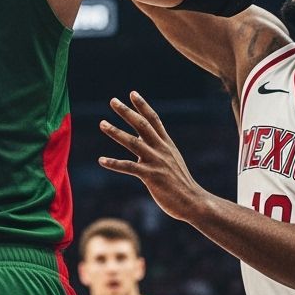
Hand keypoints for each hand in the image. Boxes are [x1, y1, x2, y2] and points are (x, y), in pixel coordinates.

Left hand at [99, 92, 205, 222]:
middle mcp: (161, 149)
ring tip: (102, 123)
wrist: (193, 202)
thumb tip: (142, 141)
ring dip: (116, 132)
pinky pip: (128, 167)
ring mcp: (156, 162)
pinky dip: (114, 163)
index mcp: (166, 144)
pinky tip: (101, 160)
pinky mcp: (151, 176)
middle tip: (112, 100)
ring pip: (133, 142)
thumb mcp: (172, 160)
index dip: (142, 106)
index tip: (132, 93)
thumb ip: (158, 149)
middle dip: (126, 112)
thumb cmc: (181, 183)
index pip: (154, 119)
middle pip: (142, 125)